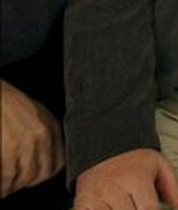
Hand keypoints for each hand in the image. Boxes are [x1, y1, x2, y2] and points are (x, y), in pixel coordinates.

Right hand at [0, 81, 63, 196]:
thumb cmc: (7, 103)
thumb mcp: (34, 114)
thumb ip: (42, 133)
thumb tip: (42, 157)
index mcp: (50, 126)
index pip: (57, 163)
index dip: (44, 174)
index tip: (33, 178)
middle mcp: (42, 135)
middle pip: (40, 174)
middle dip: (25, 183)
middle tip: (13, 185)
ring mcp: (25, 143)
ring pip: (24, 178)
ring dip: (11, 186)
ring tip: (4, 187)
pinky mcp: (9, 149)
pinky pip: (8, 176)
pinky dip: (3, 184)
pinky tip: (0, 185)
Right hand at [73, 148, 177, 209]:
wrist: (103, 148)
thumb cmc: (136, 162)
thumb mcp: (159, 165)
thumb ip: (173, 186)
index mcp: (136, 179)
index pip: (148, 208)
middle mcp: (114, 189)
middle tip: (140, 208)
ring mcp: (96, 197)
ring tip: (129, 208)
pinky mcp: (82, 203)